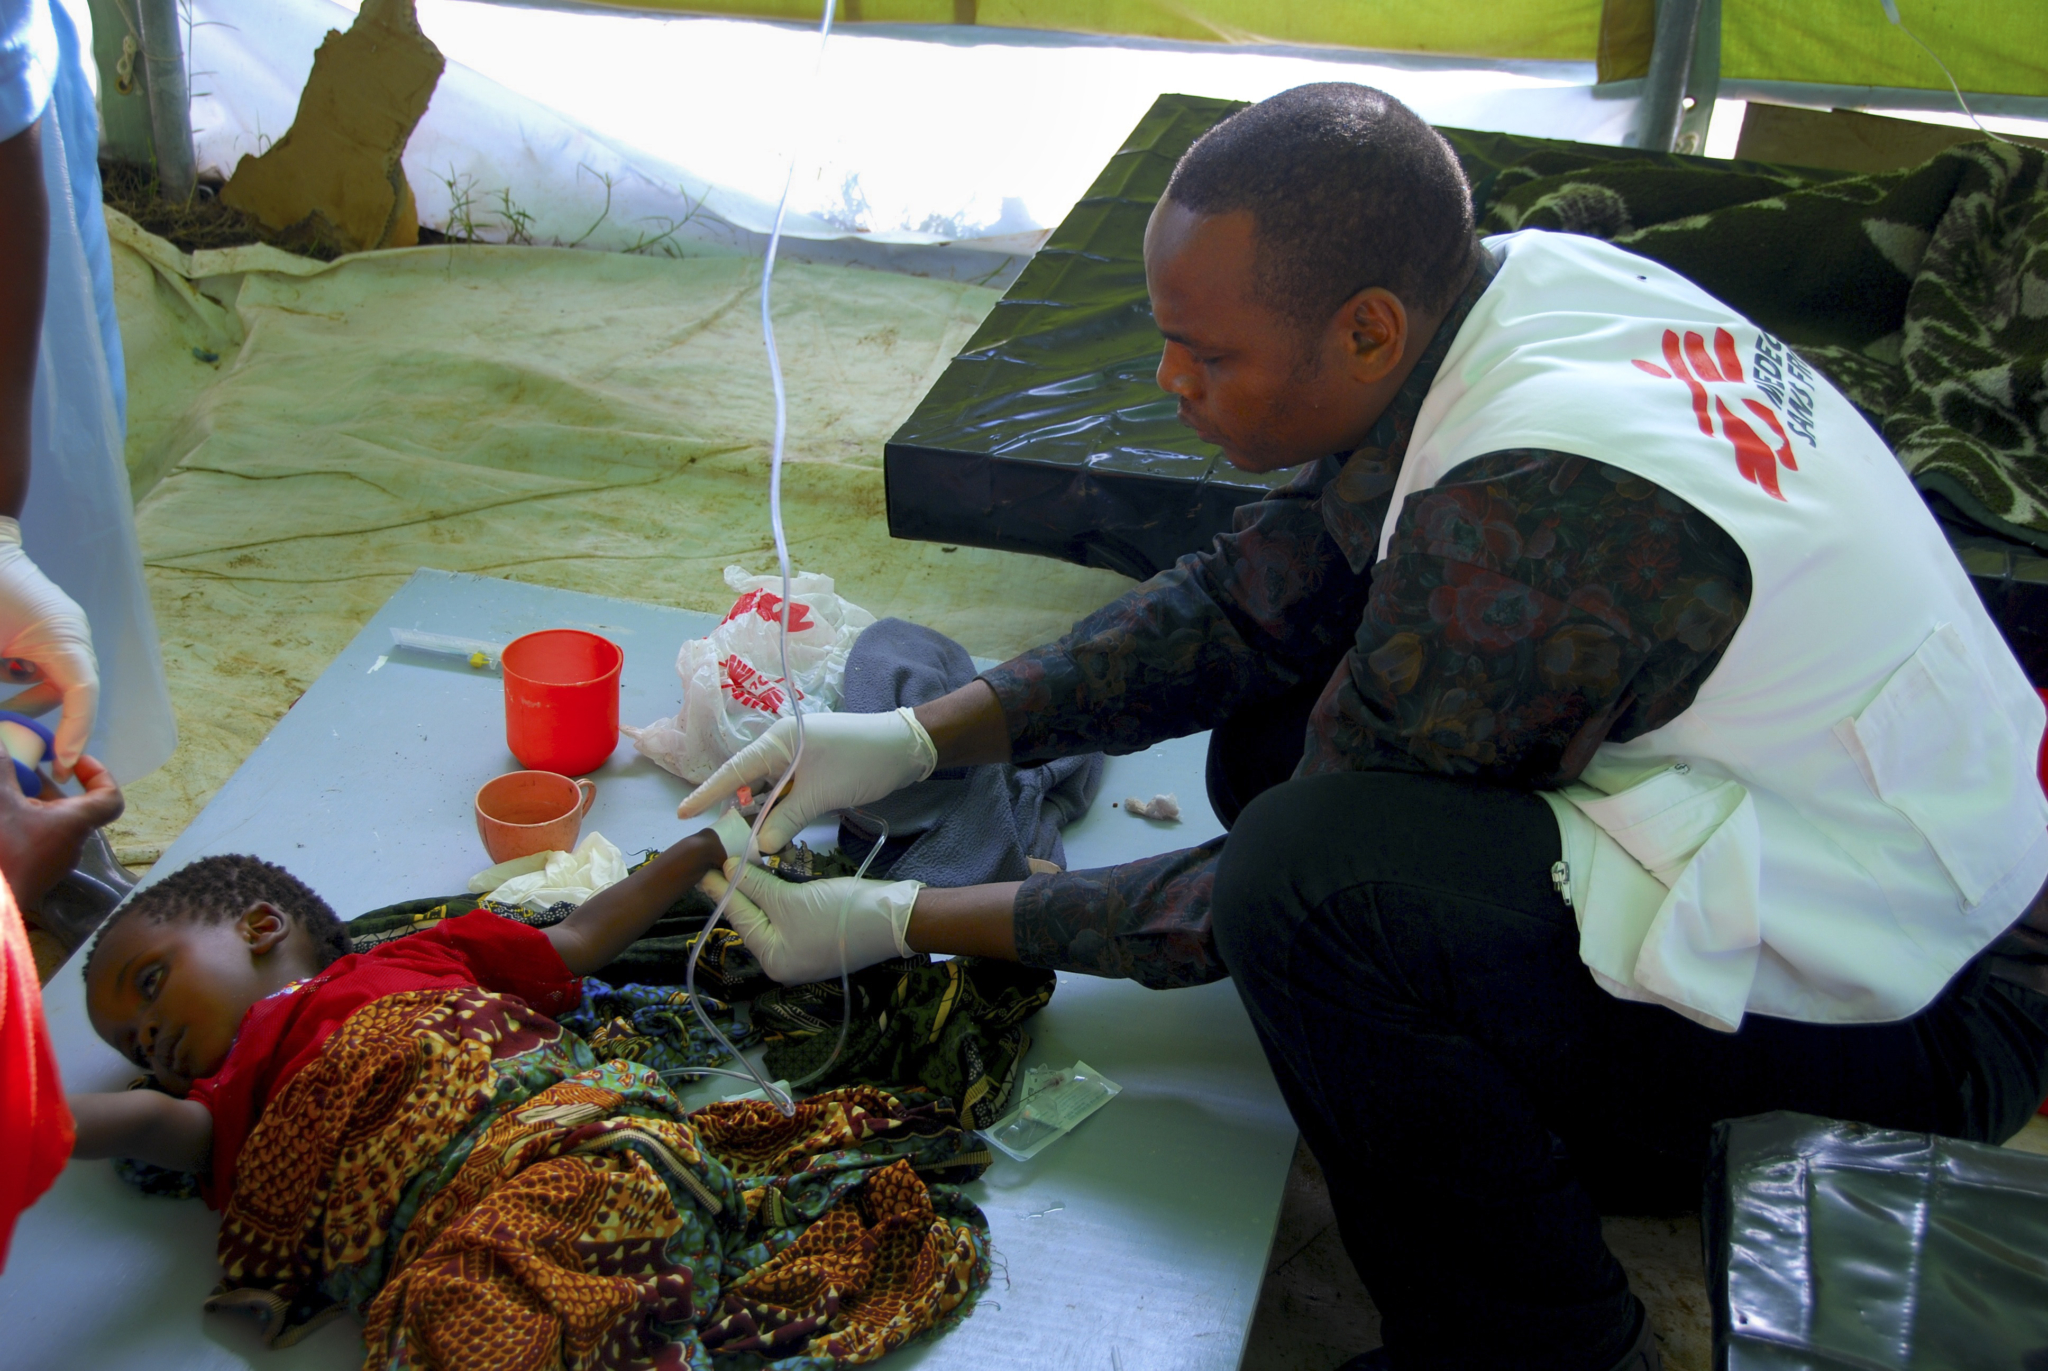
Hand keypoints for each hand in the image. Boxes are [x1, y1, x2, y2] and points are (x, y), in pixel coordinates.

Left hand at [0, 519, 97, 779]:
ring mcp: (60, 633)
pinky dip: (21, 681)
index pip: (83, 693)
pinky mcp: (45, 631)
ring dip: (24, 700)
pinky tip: (1, 671)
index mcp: (62, 637)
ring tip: (2, 709)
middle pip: (69, 694)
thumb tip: (5, 721)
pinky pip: (43, 668)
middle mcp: (71, 637)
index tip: (60, 763)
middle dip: (34, 717)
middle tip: (12, 739)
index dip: (75, 732)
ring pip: (53, 684)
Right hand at [0, 753, 122, 908]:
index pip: (110, 798)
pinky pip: (30, 840)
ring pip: (45, 823)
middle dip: (44, 783)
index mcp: (74, 824)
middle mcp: (69, 845)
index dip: (99, 774)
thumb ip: (2, 767)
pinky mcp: (28, 874)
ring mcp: (48, 864)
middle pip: (69, 806)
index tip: (73, 761)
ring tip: (3, 786)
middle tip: (20, 766)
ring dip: (25, 802)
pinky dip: (15, 821)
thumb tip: (2, 742)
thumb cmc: (1, 851)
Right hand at [676, 708, 936, 852]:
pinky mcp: (814, 768)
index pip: (733, 771)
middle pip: (749, 783)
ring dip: (765, 816)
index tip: (682, 814)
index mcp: (777, 740)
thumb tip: (757, 847)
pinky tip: (778, 832)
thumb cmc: (860, 762)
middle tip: (725, 844)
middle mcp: (782, 745)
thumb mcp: (820, 795)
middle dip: (740, 813)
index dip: (707, 794)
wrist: (906, 748)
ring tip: (752, 844)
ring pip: (770, 791)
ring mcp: (799, 756)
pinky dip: (783, 811)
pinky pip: (788, 791)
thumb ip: (785, 821)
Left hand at [702, 858, 920, 985]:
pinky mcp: (819, 935)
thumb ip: (756, 886)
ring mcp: (803, 950)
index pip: (739, 918)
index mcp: (773, 959)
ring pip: (771, 915)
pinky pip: (788, 915)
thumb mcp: (791, 899)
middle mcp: (784, 960)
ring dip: (756, 889)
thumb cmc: (840, 913)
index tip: (700, 868)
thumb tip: (728, 871)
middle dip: (737, 890)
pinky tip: (766, 878)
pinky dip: (777, 896)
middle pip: (753, 918)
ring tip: (735, 866)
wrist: (895, 917)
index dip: (719, 890)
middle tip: (715, 862)